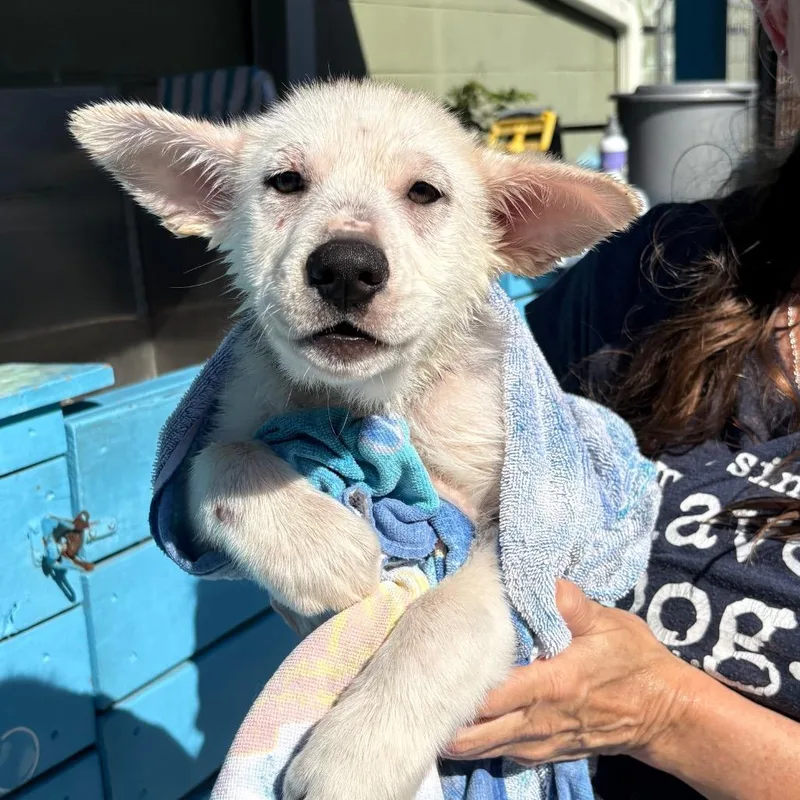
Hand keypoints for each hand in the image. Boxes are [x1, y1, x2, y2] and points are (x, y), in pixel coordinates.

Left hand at [446, 580, 688, 765]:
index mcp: (551, 685)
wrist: (665, 713)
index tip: (432, 674)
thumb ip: (574, 604)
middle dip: (444, 721)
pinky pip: (504, 753)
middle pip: (477, 734)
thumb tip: (545, 578)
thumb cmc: (634, 664)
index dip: (458, 690)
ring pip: (485, 749)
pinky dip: (481, 743)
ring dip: (458, 735)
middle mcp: (540, 721)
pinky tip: (464, 726)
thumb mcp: (609, 625)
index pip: (492, 696)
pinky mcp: (547, 753)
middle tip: (416, 697)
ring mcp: (542, 743)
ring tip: (429, 712)